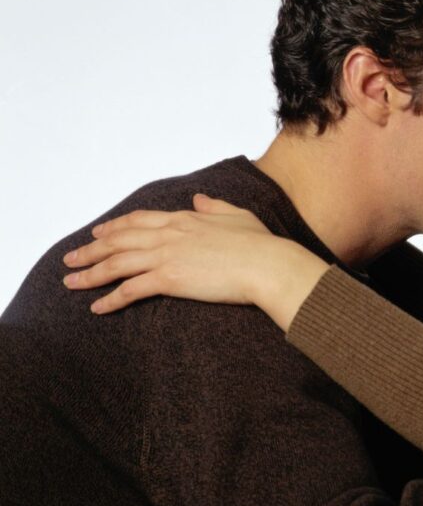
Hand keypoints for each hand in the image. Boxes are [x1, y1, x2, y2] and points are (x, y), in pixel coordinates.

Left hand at [62, 194, 329, 330]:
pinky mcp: (170, 279)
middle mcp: (169, 234)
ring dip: (90, 273)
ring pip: (117, 263)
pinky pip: (131, 289)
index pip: (139, 221)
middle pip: (119, 240)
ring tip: (71, 282)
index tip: (98, 233)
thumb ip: (215, 206)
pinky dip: (111, 298)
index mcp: (185, 218)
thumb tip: (199, 197)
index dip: (115, 227)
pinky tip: (97, 307)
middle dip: (91, 250)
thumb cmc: (260, 244)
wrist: (267, 264)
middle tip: (71, 259)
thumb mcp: (237, 216)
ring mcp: (167, 255)